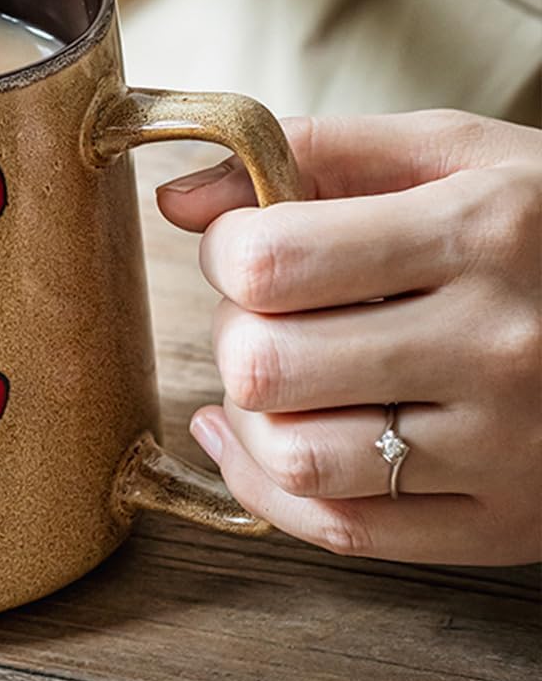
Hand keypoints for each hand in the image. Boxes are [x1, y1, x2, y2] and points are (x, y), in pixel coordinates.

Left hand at [157, 109, 540, 565]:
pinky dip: (267, 484)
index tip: (245, 244)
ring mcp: (504, 449)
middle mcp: (495, 347)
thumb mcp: (451, 150)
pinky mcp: (503, 523)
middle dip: (234, 329)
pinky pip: (340, 530)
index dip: (225, 249)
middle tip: (267, 309)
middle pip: (265, 364)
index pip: (269, 262)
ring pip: (293, 456)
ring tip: (279, 367)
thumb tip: (177, 199)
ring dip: (250, 410)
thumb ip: (311, 150)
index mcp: (478, 233)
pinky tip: (257, 436)